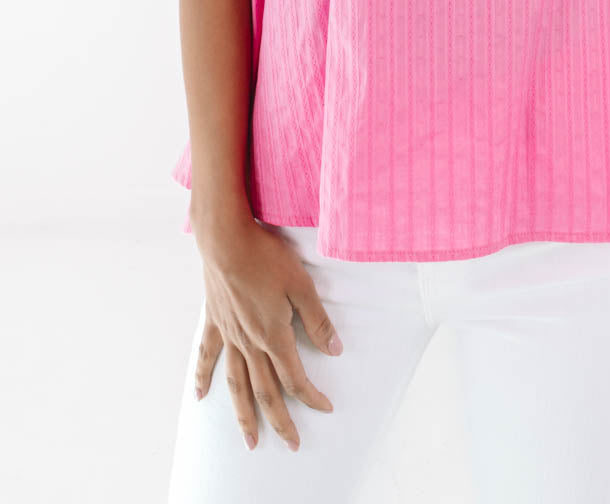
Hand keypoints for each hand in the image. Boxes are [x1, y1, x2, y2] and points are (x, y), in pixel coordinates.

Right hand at [193, 215, 342, 451]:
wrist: (226, 239)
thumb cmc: (266, 257)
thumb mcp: (301, 285)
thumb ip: (317, 320)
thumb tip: (334, 350)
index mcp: (273, 336)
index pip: (295, 378)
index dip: (312, 397)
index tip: (325, 408)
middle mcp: (249, 343)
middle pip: (266, 391)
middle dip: (281, 420)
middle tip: (291, 444)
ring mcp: (229, 334)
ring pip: (236, 384)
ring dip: (243, 415)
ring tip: (249, 440)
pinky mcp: (214, 322)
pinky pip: (207, 355)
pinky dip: (203, 378)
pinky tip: (200, 397)